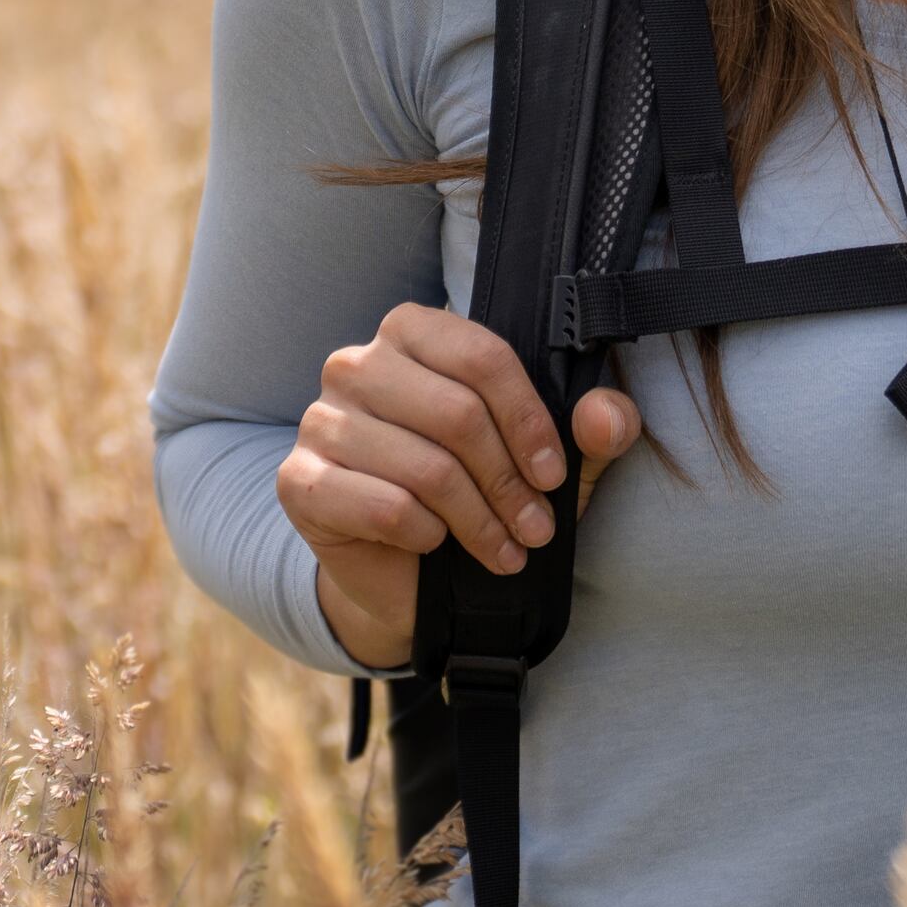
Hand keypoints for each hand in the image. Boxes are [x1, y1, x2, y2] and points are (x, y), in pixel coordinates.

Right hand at [276, 303, 646, 670]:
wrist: (403, 574)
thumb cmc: (474, 496)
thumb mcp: (544, 463)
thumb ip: (590, 431)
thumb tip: (607, 416)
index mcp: (411, 332)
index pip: (482, 355)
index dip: (529, 420)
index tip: (553, 476)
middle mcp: (355, 365)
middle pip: (457, 413)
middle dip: (508, 482)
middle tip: (535, 528)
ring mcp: (319, 420)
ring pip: (425, 468)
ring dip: (478, 520)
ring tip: (503, 550)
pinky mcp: (299, 481)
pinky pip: (384, 506)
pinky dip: (425, 534)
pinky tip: (435, 544)